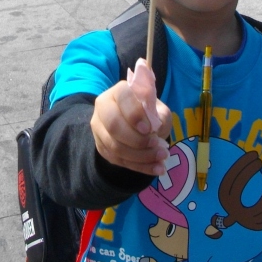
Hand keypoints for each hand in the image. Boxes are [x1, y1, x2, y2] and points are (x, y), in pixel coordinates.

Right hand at [91, 61, 171, 176]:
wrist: (136, 126)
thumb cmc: (149, 114)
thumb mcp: (160, 110)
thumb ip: (160, 115)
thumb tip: (155, 127)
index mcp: (119, 92)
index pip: (122, 99)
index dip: (135, 115)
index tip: (149, 129)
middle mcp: (104, 108)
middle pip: (113, 125)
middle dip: (137, 139)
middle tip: (157, 144)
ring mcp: (100, 129)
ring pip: (115, 147)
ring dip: (141, 156)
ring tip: (162, 158)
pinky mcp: (102, 147)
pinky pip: (118, 160)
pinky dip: (140, 167)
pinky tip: (157, 168)